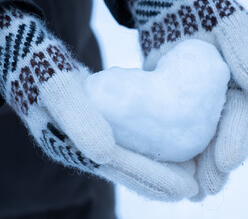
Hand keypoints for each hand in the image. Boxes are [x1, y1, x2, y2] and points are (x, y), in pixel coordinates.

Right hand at [0, 6, 197, 200]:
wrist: (36, 71)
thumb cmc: (47, 79)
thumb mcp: (58, 90)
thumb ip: (77, 117)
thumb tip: (104, 151)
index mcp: (79, 149)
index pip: (126, 169)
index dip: (157, 180)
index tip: (188, 187)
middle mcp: (91, 152)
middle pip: (134, 173)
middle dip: (165, 182)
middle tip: (198, 187)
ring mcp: (96, 144)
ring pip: (136, 163)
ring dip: (162, 170)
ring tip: (194, 172)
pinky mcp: (103, 133)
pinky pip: (132, 148)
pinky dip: (153, 153)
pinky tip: (174, 149)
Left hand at [124, 0, 247, 199]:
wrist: (174, 11)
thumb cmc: (205, 15)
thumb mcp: (229, 26)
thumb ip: (246, 53)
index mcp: (238, 85)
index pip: (240, 116)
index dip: (236, 139)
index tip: (228, 162)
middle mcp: (219, 101)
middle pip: (220, 137)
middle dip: (216, 165)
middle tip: (209, 188)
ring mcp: (196, 107)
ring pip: (197, 141)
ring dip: (195, 168)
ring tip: (191, 192)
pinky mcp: (172, 107)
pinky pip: (171, 131)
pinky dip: (170, 151)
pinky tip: (165, 171)